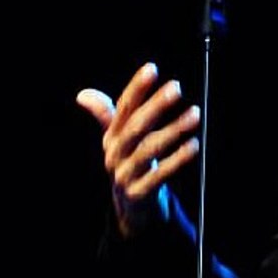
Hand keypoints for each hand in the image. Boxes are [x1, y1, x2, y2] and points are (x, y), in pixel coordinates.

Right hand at [74, 63, 201, 238]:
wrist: (131, 208)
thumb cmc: (130, 164)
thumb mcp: (118, 140)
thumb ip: (106, 115)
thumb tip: (82, 95)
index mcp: (111, 137)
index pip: (122, 108)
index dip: (136, 89)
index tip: (151, 69)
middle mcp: (115, 154)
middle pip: (134, 127)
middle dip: (155, 106)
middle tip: (176, 88)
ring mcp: (125, 174)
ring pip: (148, 149)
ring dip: (173, 130)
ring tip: (194, 114)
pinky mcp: (138, 193)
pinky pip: (159, 175)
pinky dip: (176, 160)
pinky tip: (193, 146)